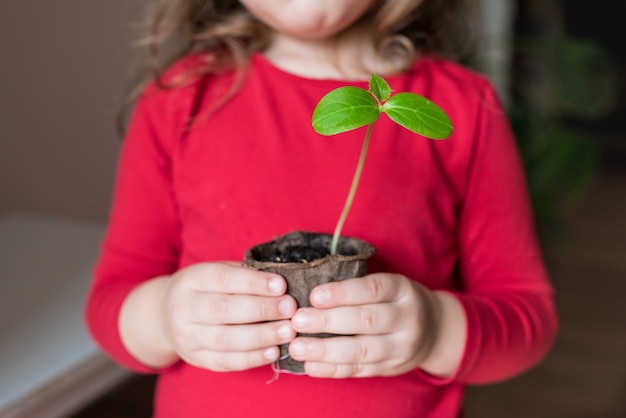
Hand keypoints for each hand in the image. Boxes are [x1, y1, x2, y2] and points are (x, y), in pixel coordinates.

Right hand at [158, 262, 296, 370]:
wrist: (163, 315)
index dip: (253, 283)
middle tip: (290, 309)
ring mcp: (187, 336)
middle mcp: (183, 308)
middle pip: (224, 310)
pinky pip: (226, 361)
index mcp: (191, 280)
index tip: (281, 285)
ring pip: (226, 340)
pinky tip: (274, 351)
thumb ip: (244, 275)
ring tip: (288, 331)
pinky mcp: (195, 358)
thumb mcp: (217, 271)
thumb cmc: (205, 288)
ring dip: (261, 337)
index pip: (222, 279)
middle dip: (262, 310)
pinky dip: (252, 358)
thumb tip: (281, 283)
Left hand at [288, 273, 442, 377]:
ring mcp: (401, 347)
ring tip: (298, 347)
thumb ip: (357, 288)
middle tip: (297, 321)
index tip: (314, 295)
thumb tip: (310, 294)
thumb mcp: (388, 285)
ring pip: (362, 350)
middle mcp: (406, 318)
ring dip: (326, 350)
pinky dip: (333, 369)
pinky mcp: (391, 368)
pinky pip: (359, 370)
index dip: (343, 293)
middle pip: (366, 320)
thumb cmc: (396, 300)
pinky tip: (311, 366)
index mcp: (402, 290)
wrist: (434, 329)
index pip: (373, 289)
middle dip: (328, 321)